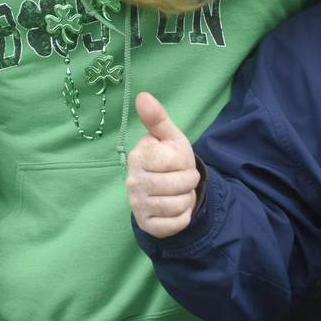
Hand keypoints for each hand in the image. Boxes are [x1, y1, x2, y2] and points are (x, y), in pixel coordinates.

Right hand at [127, 92, 200, 238]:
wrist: (170, 188)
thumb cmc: (170, 158)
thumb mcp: (170, 137)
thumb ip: (157, 118)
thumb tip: (142, 96)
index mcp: (138, 157)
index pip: (172, 161)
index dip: (182, 161)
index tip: (177, 161)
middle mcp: (132, 181)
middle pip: (176, 186)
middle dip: (187, 182)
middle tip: (181, 179)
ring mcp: (137, 204)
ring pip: (177, 206)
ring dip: (186, 199)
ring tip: (179, 193)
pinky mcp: (146, 224)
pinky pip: (175, 224)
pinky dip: (183, 218)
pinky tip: (176, 209)